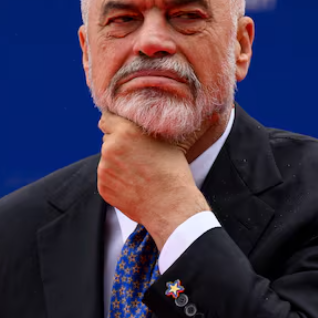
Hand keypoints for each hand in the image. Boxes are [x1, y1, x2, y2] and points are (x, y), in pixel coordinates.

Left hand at [97, 111, 211, 249]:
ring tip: (138, 171)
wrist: (170, 206)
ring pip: (107, 158)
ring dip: (117, 162)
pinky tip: (133, 184)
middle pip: (107, 138)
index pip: (107, 118)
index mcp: (126, 130)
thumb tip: (215, 111)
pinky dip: (116, 179)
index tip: (124, 129)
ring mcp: (104, 167)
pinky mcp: (103, 185)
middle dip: (117, 142)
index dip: (116, 123)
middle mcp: (110, 146)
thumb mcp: (175, 142)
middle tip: (136, 154)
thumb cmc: (174, 171)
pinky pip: (107, 177)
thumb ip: (172, 123)